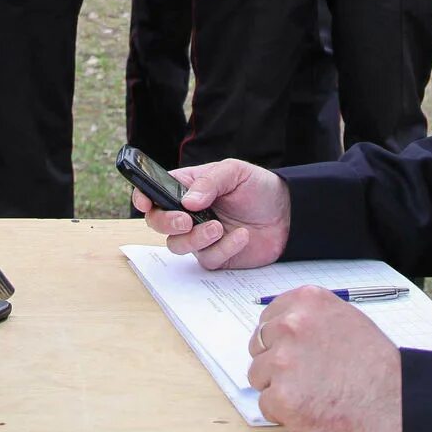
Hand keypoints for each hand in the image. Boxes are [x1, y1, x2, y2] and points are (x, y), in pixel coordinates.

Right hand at [134, 157, 288, 269]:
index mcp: (187, 187)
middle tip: (186, 220)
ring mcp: (200, 235)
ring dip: (195, 238)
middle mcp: (188, 213)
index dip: (142, 197)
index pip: (154, 191)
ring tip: (219, 227)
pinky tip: (241, 236)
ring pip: (178, 245)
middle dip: (166, 222)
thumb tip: (187, 202)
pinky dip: (224, 248)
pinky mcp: (216, 255)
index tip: (144, 203)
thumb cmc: (258, 187)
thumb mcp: (235, 172)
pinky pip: (208, 258)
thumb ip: (210, 182)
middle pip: (158, 222)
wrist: (288, 214)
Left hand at [250, 288, 405, 431]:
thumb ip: (311, 318)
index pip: (268, 317)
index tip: (292, 352)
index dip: (278, 340)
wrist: (394, 405)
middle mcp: (291, 325)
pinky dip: (283, 412)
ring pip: (258, 374)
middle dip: (274, 362)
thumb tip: (282, 325)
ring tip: (311, 393)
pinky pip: (265, 404)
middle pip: (258, 344)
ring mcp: (283, 361)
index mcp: (307, 302)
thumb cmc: (377, 367)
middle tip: (304, 376)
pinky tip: (309, 408)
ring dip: (277, 387)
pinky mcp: (281, 396)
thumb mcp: (346, 320)